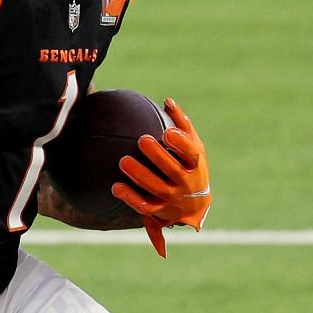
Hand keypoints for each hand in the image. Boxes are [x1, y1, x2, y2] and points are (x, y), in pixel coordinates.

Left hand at [112, 98, 210, 257]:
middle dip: (158, 156)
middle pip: (173, 170)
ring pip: (156, 188)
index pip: (192, 154)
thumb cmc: (191, 167)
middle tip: (142, 140)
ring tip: (124, 161)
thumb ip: (182, 124)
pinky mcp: (159, 211)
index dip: (181, 144)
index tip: (168, 132)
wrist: (194, 205)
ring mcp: (172, 199)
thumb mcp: (194, 147)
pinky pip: (143, 206)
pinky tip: (115, 186)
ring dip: (140, 175)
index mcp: (196, 165)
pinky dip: (129, 198)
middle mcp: (186, 183)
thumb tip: (167, 101)